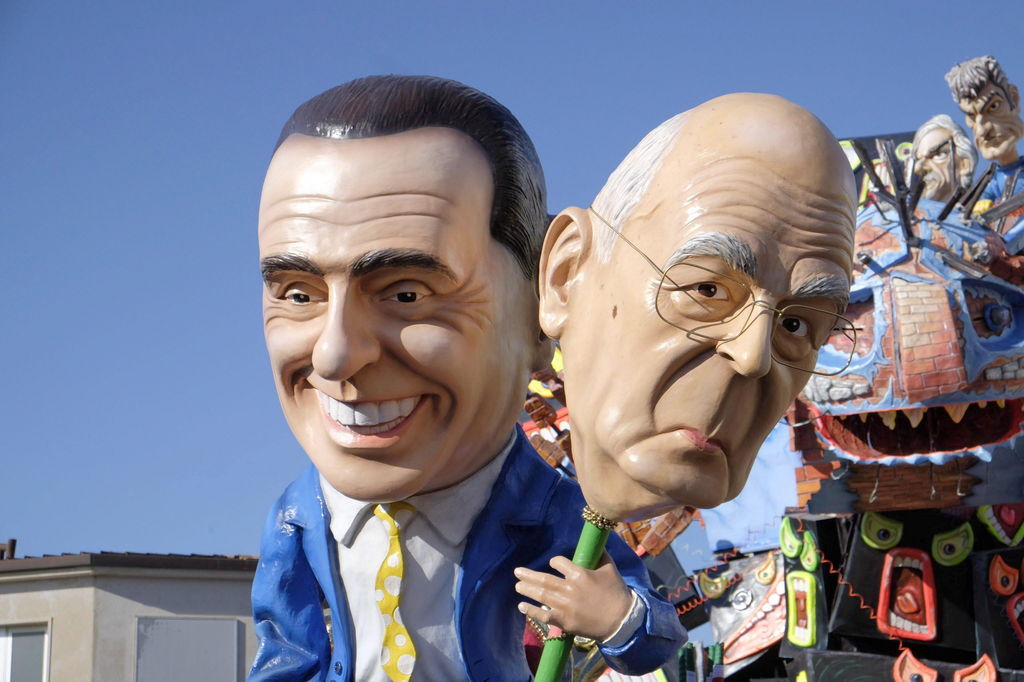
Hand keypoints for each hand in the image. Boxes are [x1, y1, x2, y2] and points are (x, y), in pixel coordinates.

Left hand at [513, 552, 633, 641]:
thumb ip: (601, 555)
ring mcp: (565, 606)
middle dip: (529, 575)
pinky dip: (532, 611)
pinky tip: (522, 606)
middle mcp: (569, 588)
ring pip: (541, 595)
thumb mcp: (610, 569)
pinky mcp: (564, 621)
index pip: (559, 563)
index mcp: (579, 574)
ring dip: (527, 589)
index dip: (554, 562)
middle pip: (544, 579)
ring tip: (517, 584)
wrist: (621, 621)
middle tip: (517, 572)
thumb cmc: (616, 593)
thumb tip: (597, 542)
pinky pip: (544, 615)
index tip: (553, 563)